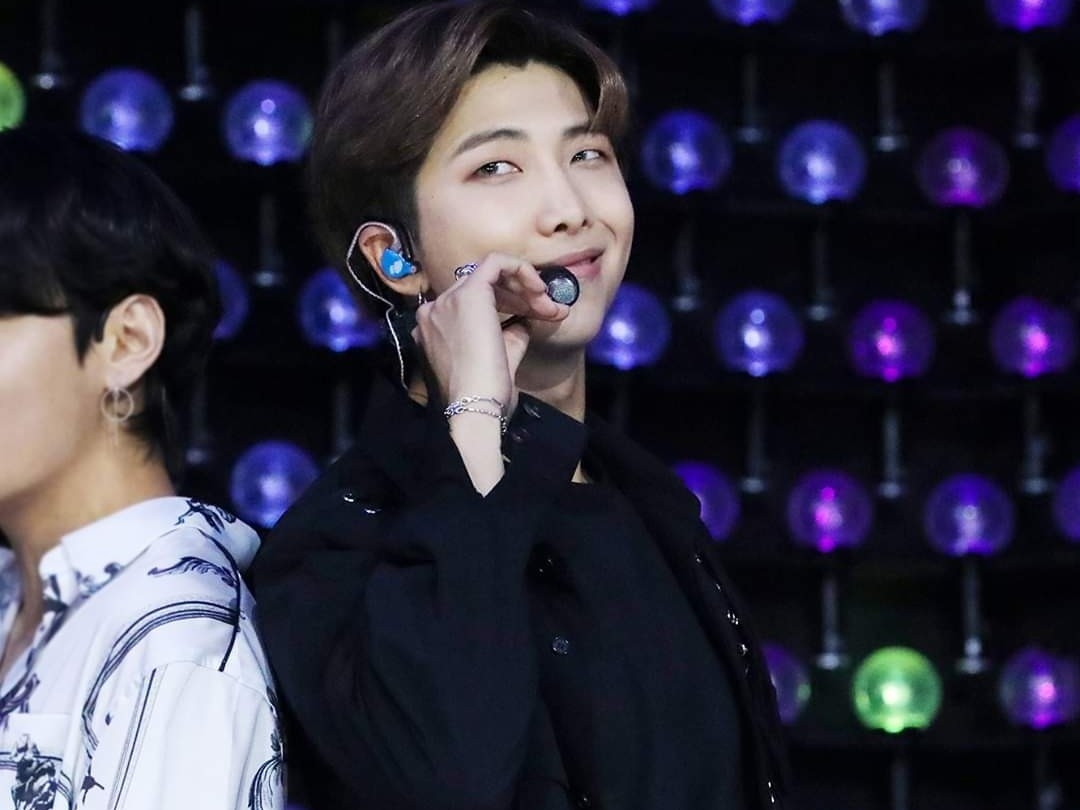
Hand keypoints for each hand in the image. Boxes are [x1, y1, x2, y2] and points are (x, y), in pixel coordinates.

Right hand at [411, 253, 569, 414]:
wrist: (474, 408)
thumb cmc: (484, 399)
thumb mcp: (498, 364)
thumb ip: (509, 339)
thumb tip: (523, 323)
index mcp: (435, 331)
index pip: (472, 305)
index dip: (508, 306)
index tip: (536, 318)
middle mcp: (435, 312)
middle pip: (482, 289)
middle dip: (520, 297)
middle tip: (549, 312)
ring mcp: (448, 301)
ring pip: (491, 275)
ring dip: (524, 288)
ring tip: (550, 308)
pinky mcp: (469, 294)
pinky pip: (496, 263)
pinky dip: (520, 270)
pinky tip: (540, 290)